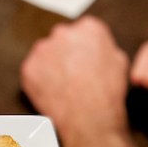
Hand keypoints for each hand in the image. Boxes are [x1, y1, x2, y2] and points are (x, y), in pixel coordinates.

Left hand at [20, 16, 129, 137]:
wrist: (89, 117)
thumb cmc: (106, 93)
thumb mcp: (119, 61)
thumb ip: (104, 47)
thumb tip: (96, 47)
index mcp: (89, 28)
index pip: (81, 31)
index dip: (82, 48)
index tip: (82, 59)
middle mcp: (63, 33)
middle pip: (61, 40)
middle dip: (64, 54)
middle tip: (71, 74)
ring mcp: (43, 50)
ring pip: (44, 54)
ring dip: (50, 65)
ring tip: (62, 85)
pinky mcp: (28, 67)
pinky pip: (31, 71)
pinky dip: (38, 80)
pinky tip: (51, 91)